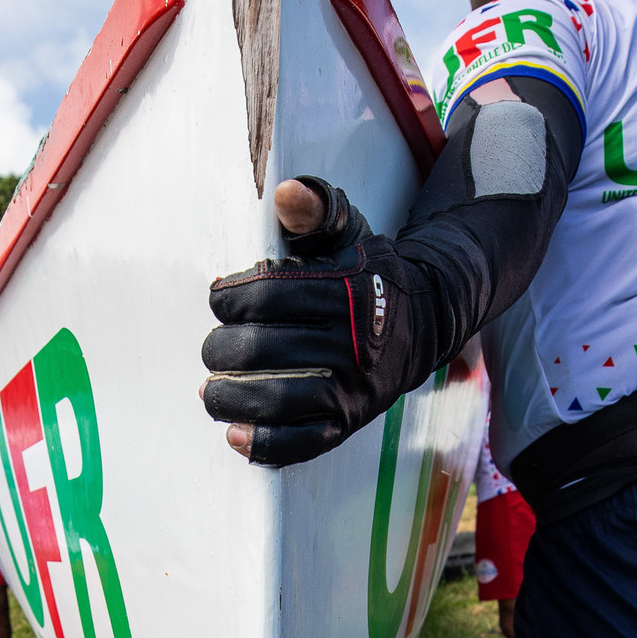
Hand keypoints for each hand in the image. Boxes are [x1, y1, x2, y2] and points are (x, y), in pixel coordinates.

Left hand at [200, 178, 429, 465]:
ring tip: (211, 390)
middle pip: (260, 350)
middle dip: (220, 349)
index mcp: (344, 291)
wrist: (425, 320)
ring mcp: (352, 388)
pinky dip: (263, 444)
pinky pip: (303, 442)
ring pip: (275, 400)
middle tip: (214, 346)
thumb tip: (285, 192)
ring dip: (228, 398)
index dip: (227, 299)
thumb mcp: (347, 232)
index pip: (265, 297)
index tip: (219, 299)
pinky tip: (234, 434)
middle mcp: (351, 343)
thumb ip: (316, 210)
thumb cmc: (366, 274)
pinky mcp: (351, 421)